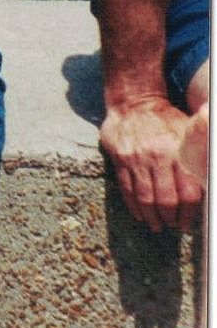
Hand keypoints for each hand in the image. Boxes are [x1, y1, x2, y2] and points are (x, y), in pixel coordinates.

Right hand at [100, 94, 207, 233]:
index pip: (188, 192)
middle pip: (166, 200)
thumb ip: (200, 154)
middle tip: (173, 225)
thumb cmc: (167, 120)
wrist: (134, 102)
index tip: (188, 223)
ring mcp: (137, 159)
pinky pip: (127, 189)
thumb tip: (210, 179)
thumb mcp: (189, 131)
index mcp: (179, 150)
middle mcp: (158, 156)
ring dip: (152, 217)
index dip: (190, 213)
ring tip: (157, 225)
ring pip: (145, 198)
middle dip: (171, 219)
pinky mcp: (120, 159)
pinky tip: (140, 215)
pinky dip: (134, 207)